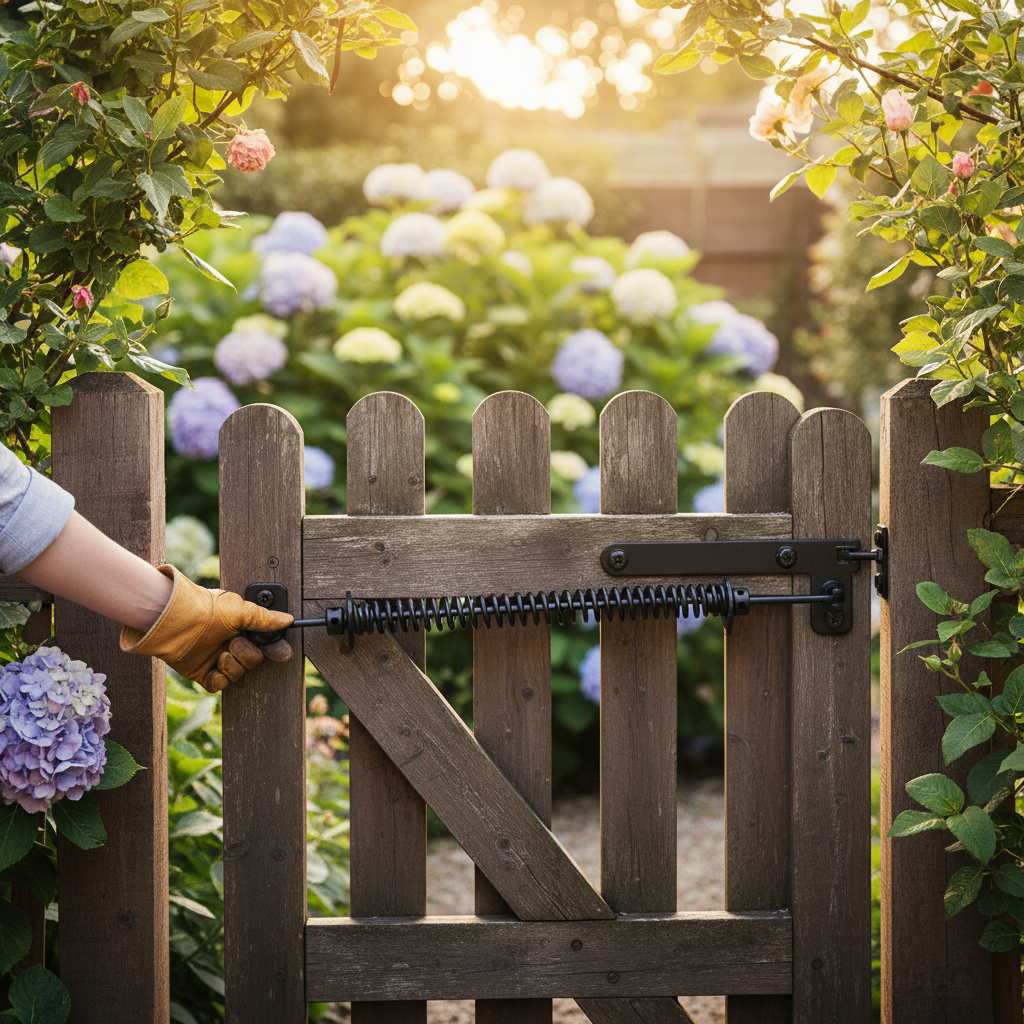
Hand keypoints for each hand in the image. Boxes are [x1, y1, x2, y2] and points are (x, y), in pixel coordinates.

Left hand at [120, 565, 293, 692]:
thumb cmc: (206, 609)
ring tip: (221, 654)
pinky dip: (219, 677)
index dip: (274, 649)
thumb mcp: (241, 610)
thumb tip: (287, 620)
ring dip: (233, 665)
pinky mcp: (202, 673)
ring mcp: (215, 659)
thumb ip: (265, 619)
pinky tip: (215, 665)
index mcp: (239, 627)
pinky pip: (219, 684)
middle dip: (247, 654)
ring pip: (238, 673)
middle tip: (235, 644)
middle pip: (253, 660)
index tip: (282, 653)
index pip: (264, 642)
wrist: (174, 621)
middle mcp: (229, 643)